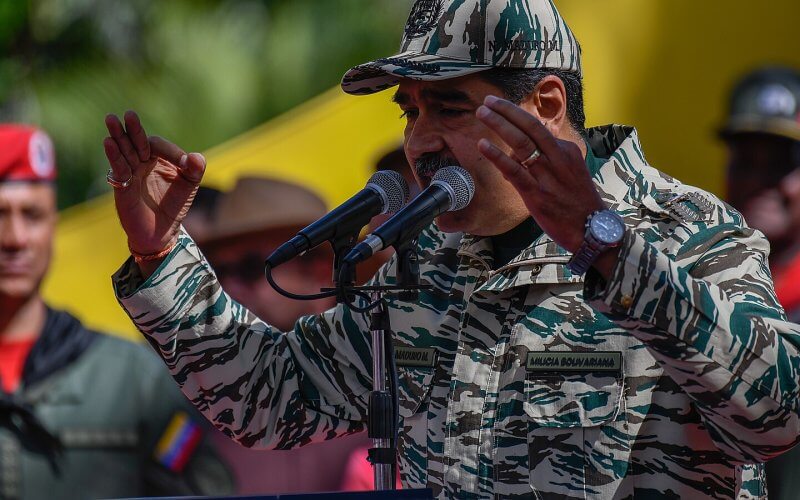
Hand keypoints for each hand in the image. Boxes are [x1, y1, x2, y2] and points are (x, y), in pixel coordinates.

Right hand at [103, 111, 205, 260]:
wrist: (161, 231)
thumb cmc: (174, 205)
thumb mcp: (189, 185)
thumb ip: (195, 170)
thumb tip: (196, 157)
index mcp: (158, 158)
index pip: (158, 145)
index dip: (170, 152)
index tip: (184, 165)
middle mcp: (142, 162)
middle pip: (137, 141)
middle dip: (133, 129)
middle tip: (129, 114)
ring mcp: (131, 172)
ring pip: (124, 151)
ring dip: (118, 136)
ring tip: (112, 119)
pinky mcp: (122, 186)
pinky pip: (118, 168)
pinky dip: (114, 155)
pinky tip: (109, 142)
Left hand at [475, 95, 603, 252]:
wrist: (592, 229)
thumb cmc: (578, 202)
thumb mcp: (570, 172)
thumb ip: (549, 159)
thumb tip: (522, 153)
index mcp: (566, 151)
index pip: (538, 127)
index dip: (517, 114)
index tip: (500, 105)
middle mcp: (557, 158)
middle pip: (530, 126)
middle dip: (507, 111)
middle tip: (488, 101)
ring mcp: (547, 175)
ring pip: (521, 143)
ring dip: (499, 124)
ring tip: (482, 113)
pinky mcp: (537, 194)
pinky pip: (514, 170)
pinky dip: (497, 155)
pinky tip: (483, 144)